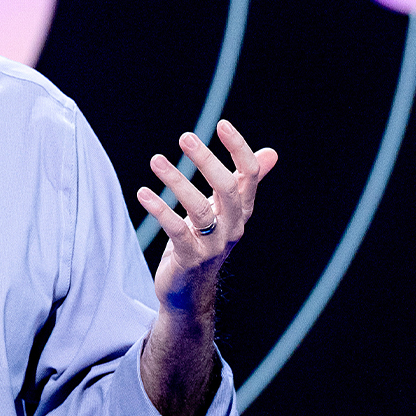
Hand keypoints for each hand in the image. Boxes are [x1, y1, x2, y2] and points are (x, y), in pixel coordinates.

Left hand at [136, 119, 277, 312]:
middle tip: (185, 136)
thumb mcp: (224, 211)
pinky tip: (143, 193)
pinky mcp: (190, 258)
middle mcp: (232, 226)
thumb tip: (272, 153)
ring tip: (156, 160)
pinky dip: (160, 210)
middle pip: (227, 189)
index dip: (239, 149)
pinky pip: (176, 230)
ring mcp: (213, 245)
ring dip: (176, 181)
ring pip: (198, 208)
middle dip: (207, 160)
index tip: (222, 124)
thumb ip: (243, 182)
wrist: (189, 291)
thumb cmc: (205, 242)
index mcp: (240, 211)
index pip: (249, 175)